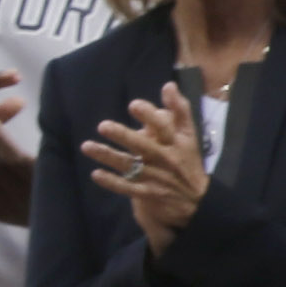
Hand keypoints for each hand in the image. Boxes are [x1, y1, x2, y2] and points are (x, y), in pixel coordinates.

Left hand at [83, 90, 207, 252]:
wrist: (198, 200)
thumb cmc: (188, 160)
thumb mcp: (189, 135)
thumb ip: (179, 110)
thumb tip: (168, 86)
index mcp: (177, 142)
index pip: (165, 127)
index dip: (150, 115)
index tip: (133, 105)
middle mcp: (166, 158)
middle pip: (144, 146)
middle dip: (123, 136)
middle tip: (103, 126)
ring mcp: (156, 177)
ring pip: (130, 166)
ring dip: (107, 156)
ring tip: (86, 146)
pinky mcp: (148, 194)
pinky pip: (128, 188)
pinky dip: (112, 182)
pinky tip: (96, 174)